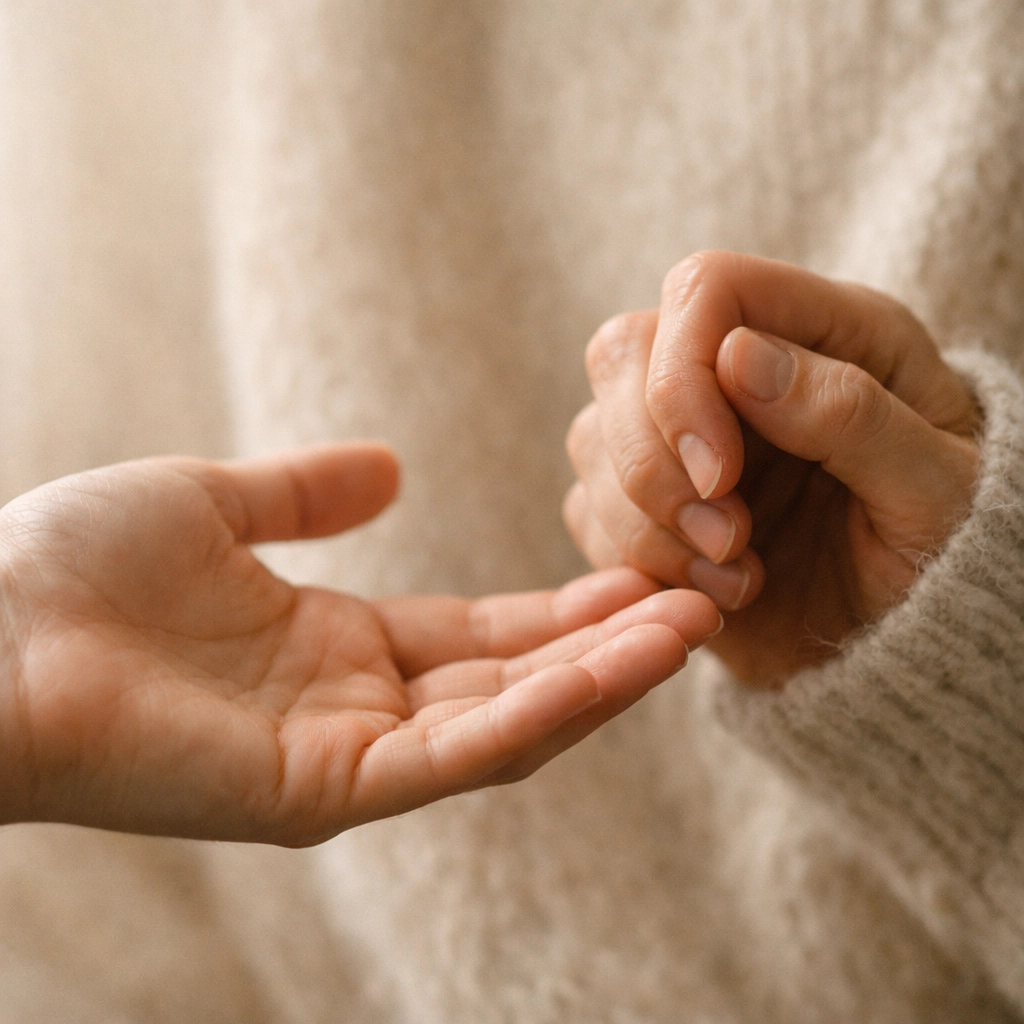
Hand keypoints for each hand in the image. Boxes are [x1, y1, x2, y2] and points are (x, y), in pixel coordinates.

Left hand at [0, 445, 720, 844]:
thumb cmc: (70, 567)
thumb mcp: (214, 506)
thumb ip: (305, 493)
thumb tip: (394, 467)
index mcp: (337, 650)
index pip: (481, 632)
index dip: (563, 605)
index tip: (639, 567)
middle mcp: (357, 711)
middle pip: (514, 679)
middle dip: (609, 644)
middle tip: (703, 597)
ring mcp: (347, 758)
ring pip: (508, 722)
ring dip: (603, 678)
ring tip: (693, 627)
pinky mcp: (325, 791)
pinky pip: (458, 752)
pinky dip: (543, 712)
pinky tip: (617, 666)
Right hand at [565, 252, 979, 682]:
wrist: (916, 637)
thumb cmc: (948, 550)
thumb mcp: (938, 487)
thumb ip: (849, 413)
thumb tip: (736, 354)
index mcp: (824, 331)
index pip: (705, 289)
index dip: (683, 373)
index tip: (720, 474)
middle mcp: (738, 372)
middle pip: (623, 352)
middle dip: (653, 459)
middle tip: (729, 538)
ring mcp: (685, 439)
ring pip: (594, 437)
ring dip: (648, 522)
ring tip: (737, 577)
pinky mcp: (651, 507)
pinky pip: (589, 511)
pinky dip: (637, 560)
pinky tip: (713, 593)